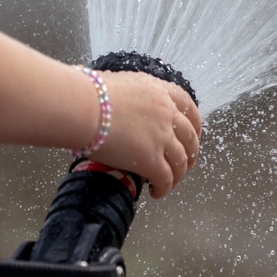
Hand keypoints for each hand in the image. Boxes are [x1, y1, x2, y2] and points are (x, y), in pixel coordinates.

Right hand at [89, 70, 201, 198]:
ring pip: (181, 162)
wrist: (82, 107)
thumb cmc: (88, 93)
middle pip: (190, 137)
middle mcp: (166, 113)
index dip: (194, 123)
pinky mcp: (151, 160)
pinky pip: (166, 179)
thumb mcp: (117, 84)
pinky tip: (155, 191)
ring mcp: (162, 137)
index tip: (194, 132)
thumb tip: (112, 103)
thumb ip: (127, 96)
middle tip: (186, 162)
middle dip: (191, 153)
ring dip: (178, 175)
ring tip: (169, 182)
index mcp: (158, 91)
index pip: (188, 106)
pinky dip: (164, 188)